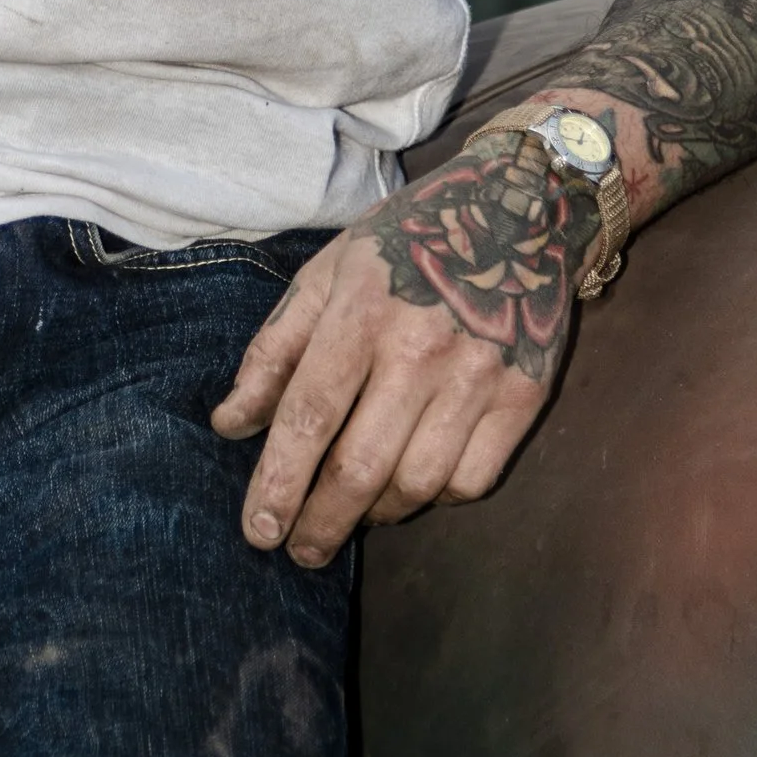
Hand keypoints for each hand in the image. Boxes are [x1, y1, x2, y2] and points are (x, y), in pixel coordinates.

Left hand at [210, 130, 592, 567]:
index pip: (308, 416)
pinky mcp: (525, 396)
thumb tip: (230, 424)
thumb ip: (275, 349)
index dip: (278, 482)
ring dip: (376, 514)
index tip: (257, 531)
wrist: (520, 206)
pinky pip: (473, 480)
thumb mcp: (328, 272)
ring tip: (353, 514)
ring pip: (417, 484)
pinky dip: (437, 498)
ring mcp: (479, 377)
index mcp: (362, 313)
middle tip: (300, 550)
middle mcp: (421, 350)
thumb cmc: (406, 240)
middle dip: (320, 523)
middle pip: (360, 467)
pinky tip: (413, 484)